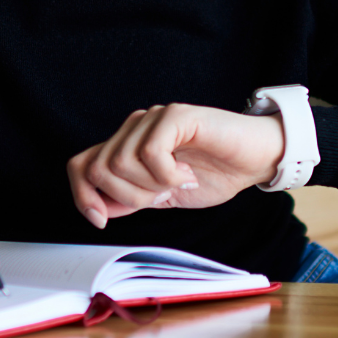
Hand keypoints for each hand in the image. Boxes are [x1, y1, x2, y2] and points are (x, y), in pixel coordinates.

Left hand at [67, 103, 283, 228]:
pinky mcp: (176, 115)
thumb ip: (131, 199)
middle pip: (98, 168)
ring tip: (179, 183)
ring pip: (121, 162)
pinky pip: (151, 151)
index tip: (101, 221)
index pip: (81, 165)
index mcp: (128, 146)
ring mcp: (154, 118)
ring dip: (151, 185)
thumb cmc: (215, 174)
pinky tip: (187, 175)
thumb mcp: (163, 196)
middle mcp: (135, 127)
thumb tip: (98, 208)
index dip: (81, 196)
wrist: (255, 160)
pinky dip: (168, 174)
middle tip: (162, 196)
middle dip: (128, 196)